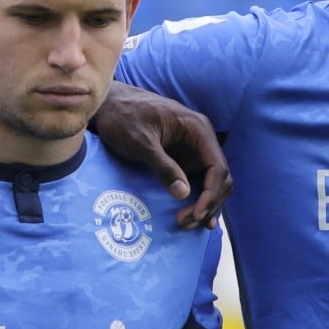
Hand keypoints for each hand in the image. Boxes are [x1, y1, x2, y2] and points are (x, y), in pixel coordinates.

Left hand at [92, 84, 231, 228]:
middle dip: (208, 203)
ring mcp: (194, 150)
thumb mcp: (140, 142)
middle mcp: (201, 140)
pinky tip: (195, 216)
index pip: (217, 167)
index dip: (211, 193)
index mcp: (197, 129)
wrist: (109, 105)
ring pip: (212, 183)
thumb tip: (183, 193)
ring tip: (186, 223)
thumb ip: (162, 166)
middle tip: (187, 222)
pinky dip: (197, 199)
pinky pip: (197, 182)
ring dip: (204, 205)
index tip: (196, 213)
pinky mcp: (183, 159)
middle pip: (220, 178)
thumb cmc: (123, 117)